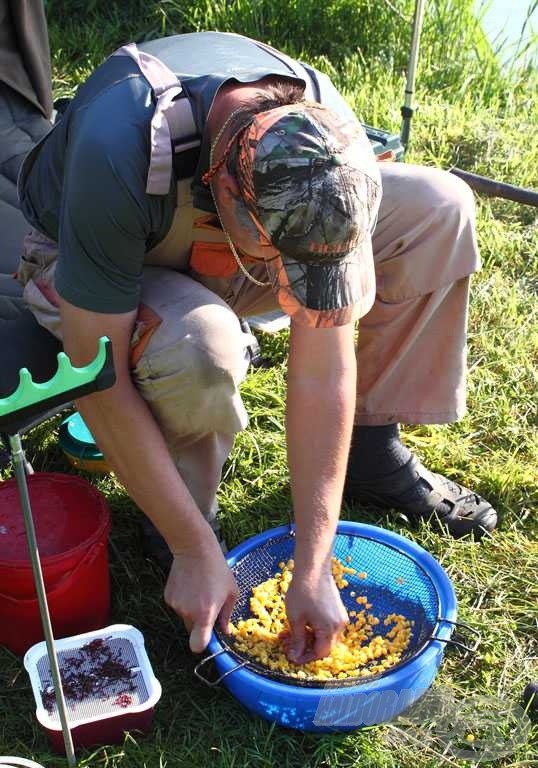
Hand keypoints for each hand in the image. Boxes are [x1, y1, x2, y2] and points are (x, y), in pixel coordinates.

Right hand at [164, 534, 237, 652]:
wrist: (195, 549)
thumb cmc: (217, 570)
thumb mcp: (231, 592)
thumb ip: (227, 615)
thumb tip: (226, 632)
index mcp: (205, 614)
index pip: (197, 645)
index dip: (202, 644)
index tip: (208, 636)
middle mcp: (188, 613)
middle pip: (191, 631)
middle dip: (200, 624)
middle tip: (208, 605)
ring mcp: (176, 605)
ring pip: (185, 617)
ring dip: (192, 610)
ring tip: (199, 590)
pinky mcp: (168, 597)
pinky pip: (177, 606)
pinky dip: (184, 601)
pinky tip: (190, 585)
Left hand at [284, 565, 347, 663]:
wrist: (313, 569)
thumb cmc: (302, 593)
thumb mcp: (296, 619)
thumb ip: (298, 640)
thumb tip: (295, 656)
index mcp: (329, 630)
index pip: (320, 653)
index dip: (305, 657)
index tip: (291, 656)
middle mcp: (339, 626)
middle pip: (324, 646)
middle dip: (306, 648)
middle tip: (289, 643)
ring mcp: (340, 617)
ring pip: (326, 636)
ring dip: (310, 638)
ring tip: (293, 632)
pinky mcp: (338, 609)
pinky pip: (328, 626)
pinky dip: (316, 629)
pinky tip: (303, 623)